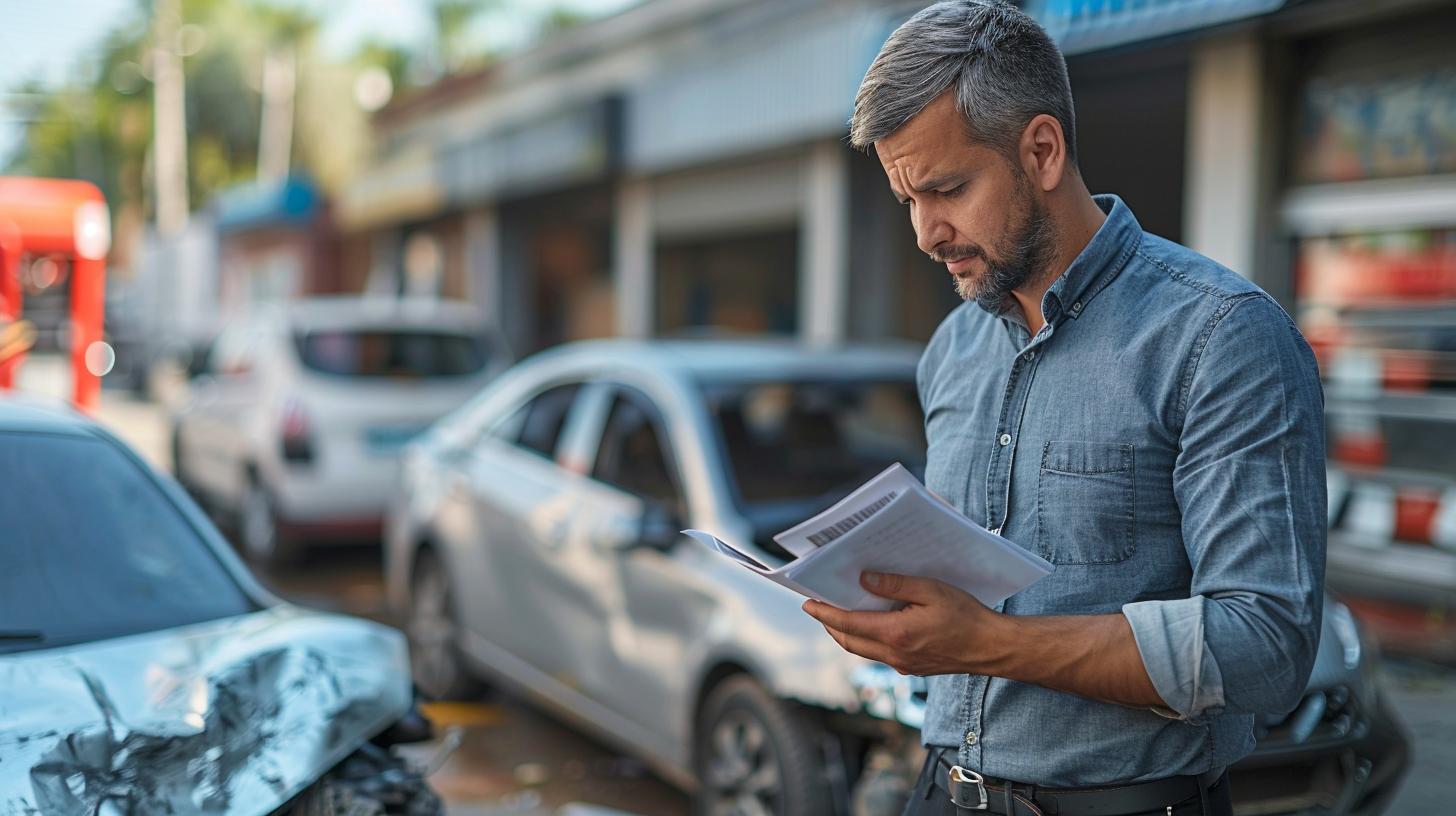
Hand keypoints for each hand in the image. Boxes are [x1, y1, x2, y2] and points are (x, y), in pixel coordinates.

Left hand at [802, 572, 1004, 675]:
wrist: (991, 648)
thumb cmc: (966, 616)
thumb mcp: (930, 590)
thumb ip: (895, 584)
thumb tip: (864, 579)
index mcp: (896, 634)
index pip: (848, 624)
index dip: (825, 613)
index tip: (808, 603)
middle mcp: (894, 655)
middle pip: (848, 642)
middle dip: (829, 624)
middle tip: (817, 606)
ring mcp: (902, 665)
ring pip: (862, 650)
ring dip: (846, 634)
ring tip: (837, 614)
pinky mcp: (911, 668)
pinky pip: (878, 654)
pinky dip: (865, 639)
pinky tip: (869, 624)